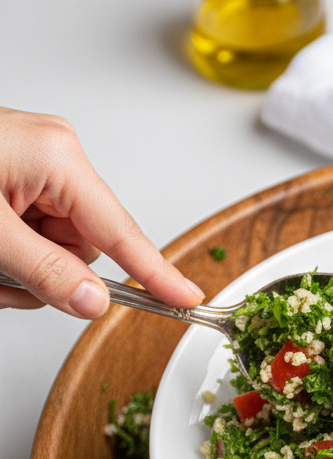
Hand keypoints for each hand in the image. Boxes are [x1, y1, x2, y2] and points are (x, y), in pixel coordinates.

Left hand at [0, 106, 203, 316]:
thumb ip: (42, 269)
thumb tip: (94, 300)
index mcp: (58, 158)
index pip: (120, 231)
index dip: (155, 273)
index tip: (187, 298)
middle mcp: (54, 158)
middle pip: (79, 247)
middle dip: (43, 275)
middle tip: (2, 274)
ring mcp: (34, 167)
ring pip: (52, 248)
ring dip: (18, 270)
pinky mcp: (14, 177)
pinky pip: (31, 235)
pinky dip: (9, 256)